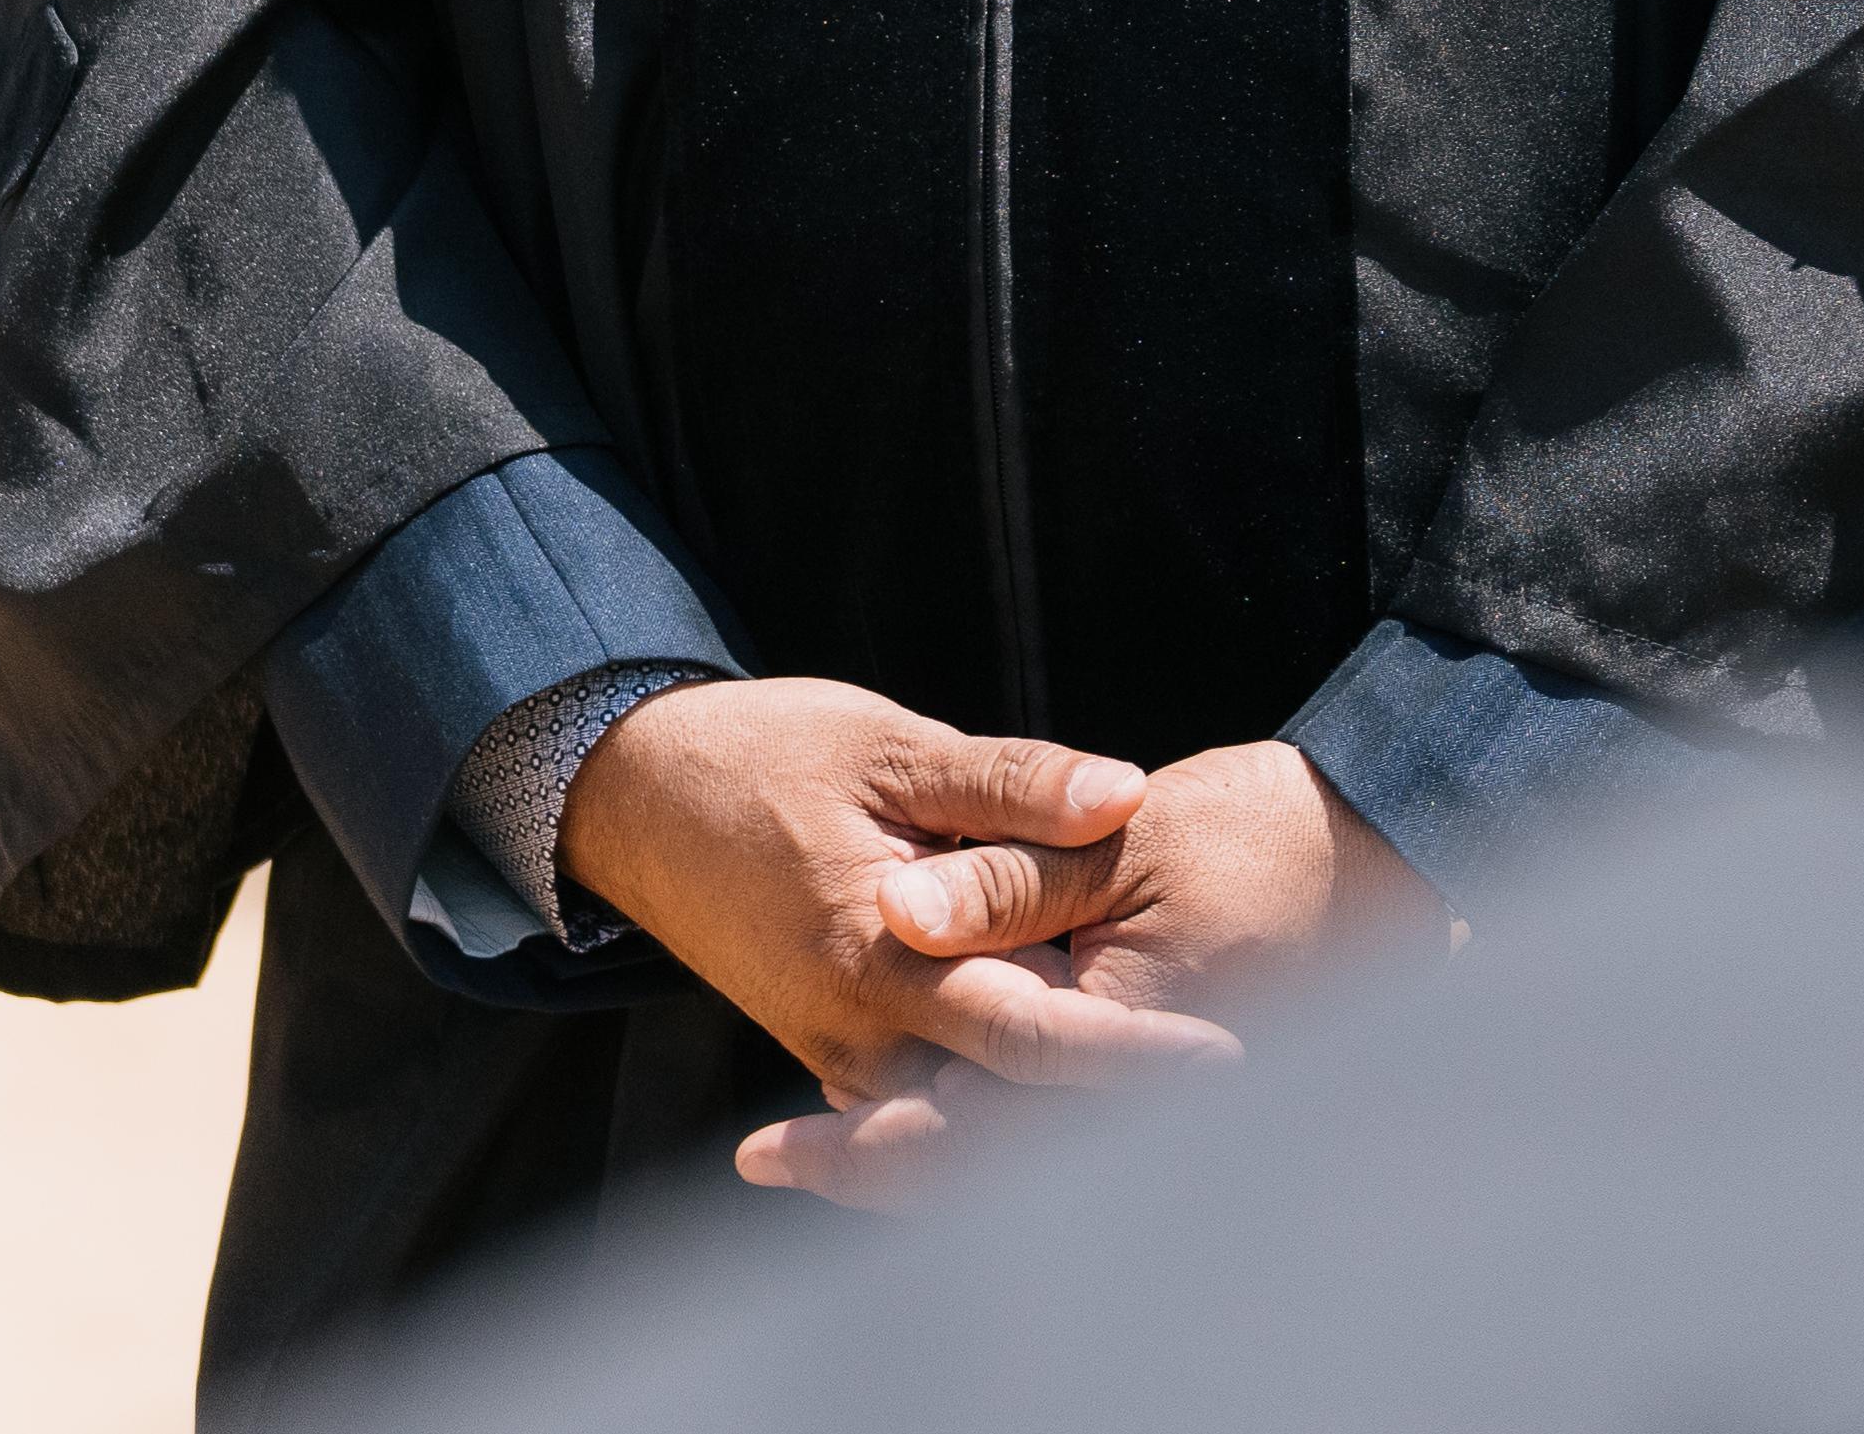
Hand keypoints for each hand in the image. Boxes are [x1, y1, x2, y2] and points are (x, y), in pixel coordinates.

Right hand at [558, 675, 1218, 1111]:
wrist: (631, 797)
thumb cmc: (766, 755)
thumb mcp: (893, 746)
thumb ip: (1013, 782)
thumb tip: (1125, 795)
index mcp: (886, 952)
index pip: (1032, 1034)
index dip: (1131, 1055)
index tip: (1228, 1058)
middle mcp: (862, 1027)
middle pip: (1006, 1106)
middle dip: (1113, 1117)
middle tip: (1232, 1099)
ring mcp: (840, 1049)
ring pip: (965, 1116)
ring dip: (1057, 1119)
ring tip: (1173, 1106)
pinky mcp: (831, 1046)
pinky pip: (924, 1100)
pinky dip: (992, 1104)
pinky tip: (1074, 1097)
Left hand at [725, 743, 1444, 1201]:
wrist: (1378, 855)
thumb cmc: (1259, 837)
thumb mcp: (1124, 839)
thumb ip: (1006, 876)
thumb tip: (892, 910)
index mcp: (1116, 1042)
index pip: (972, 1125)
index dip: (866, 1146)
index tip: (774, 1153)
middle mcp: (1131, 1098)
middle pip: (983, 1170)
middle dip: (872, 1170)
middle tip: (770, 1164)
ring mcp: (1143, 1102)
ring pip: (1015, 1164)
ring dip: (917, 1155)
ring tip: (815, 1150)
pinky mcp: (1149, 1083)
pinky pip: (1055, 1135)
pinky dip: (981, 1131)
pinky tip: (915, 1105)